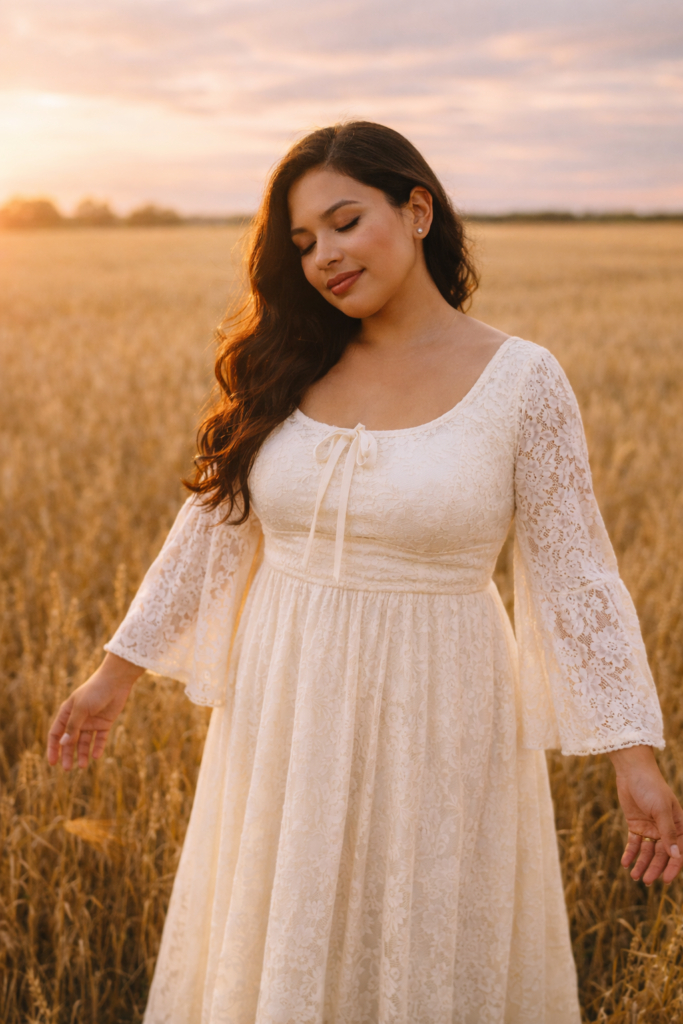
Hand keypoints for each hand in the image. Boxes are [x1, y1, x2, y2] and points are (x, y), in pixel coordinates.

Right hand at [47, 653, 142, 769]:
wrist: (116, 680)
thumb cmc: (95, 691)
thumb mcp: (81, 709)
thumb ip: (73, 726)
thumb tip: (63, 744)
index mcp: (67, 713)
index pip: (56, 733)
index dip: (53, 748)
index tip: (53, 763)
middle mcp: (78, 718)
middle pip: (70, 741)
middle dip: (68, 755)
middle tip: (68, 769)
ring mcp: (92, 721)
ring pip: (85, 742)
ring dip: (83, 754)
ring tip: (83, 766)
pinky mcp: (105, 723)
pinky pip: (100, 738)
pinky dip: (98, 747)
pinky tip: (96, 756)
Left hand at [608, 745, 682, 885]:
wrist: (632, 771)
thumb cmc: (651, 787)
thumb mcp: (660, 810)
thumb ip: (668, 833)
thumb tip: (676, 856)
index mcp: (679, 825)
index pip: (678, 851)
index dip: (673, 866)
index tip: (666, 880)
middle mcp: (666, 829)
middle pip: (662, 854)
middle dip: (654, 868)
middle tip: (645, 881)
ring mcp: (651, 827)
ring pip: (648, 851)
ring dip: (642, 863)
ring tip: (634, 876)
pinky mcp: (636, 825)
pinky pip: (635, 843)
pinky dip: (630, 853)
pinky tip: (625, 863)